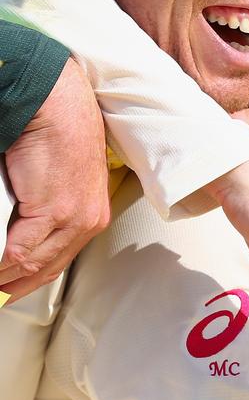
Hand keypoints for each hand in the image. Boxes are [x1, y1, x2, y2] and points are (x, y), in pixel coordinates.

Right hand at [0, 58, 109, 299]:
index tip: (1, 291)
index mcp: (89, 219)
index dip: (23, 282)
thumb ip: (37, 217)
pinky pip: (18, 250)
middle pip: (41, 270)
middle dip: (7, 285)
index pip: (53, 265)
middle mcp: (87, 223)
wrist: (57, 108)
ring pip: (29, 265)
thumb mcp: (51, 186)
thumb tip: (11, 245)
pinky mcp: (54, 210)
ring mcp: (74, 219)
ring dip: (0, 275)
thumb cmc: (53, 140)